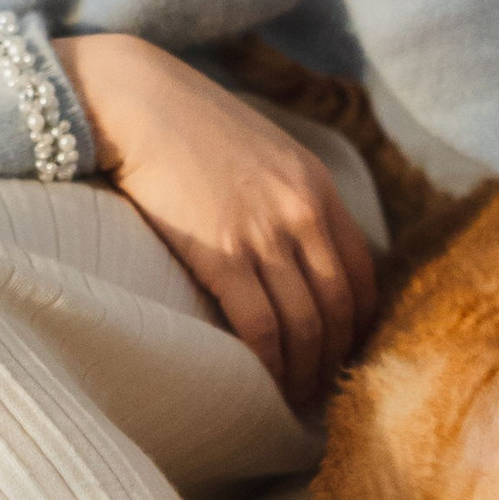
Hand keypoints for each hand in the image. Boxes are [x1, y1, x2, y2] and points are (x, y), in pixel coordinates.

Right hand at [53, 31, 377, 408]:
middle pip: (338, 306)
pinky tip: (262, 382)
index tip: (345, 351)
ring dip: (304, 370)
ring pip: (305, 323)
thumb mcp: (263, 153)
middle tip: (321, 391)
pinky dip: (268, 363)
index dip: (359, 323)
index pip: (362, 270)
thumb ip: (290, 197)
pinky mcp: (221, 251)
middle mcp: (303, 211)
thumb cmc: (189, 128)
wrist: (136, 102)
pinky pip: (260, 325)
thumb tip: (296, 251)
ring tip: (293, 397)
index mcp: (317, 187)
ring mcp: (264, 232)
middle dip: (334, 358)